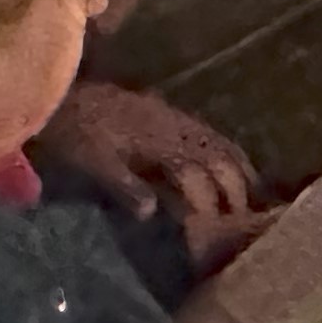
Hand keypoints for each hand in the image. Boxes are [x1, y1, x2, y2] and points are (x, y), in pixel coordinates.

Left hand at [38, 82, 258, 258]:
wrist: (66, 98)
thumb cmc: (78, 135)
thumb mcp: (96, 164)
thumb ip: (126, 187)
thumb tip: (154, 213)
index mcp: (159, 141)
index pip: (198, 172)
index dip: (212, 199)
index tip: (222, 224)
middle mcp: (175, 128)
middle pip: (217, 155)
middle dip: (236, 184)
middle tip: (249, 213)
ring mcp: (175, 119)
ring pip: (218, 142)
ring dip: (238, 166)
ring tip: (255, 189)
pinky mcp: (170, 115)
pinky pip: (209, 132)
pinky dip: (227, 149)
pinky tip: (232, 160)